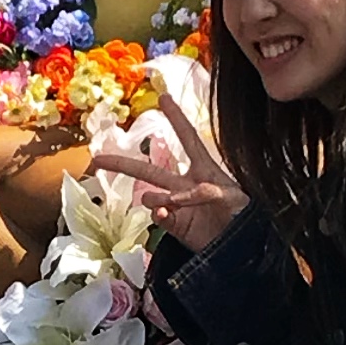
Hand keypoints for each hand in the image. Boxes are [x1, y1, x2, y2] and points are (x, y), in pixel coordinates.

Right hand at [89, 85, 246, 251]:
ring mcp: (178, 207)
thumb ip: (207, 192)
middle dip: (123, 163)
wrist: (245, 247)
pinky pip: (159, 219)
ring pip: (151, 196)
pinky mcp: (177, 227)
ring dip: (152, 197)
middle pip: (149, 170)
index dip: (176, 118)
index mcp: (204, 170)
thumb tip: (181, 197)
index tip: (163, 98)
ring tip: (158, 203)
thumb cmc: (246, 215)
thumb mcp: (234, 197)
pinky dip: (158, 216)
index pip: (187, 139)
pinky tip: (163, 215)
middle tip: (99, 158)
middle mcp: (186, 185)